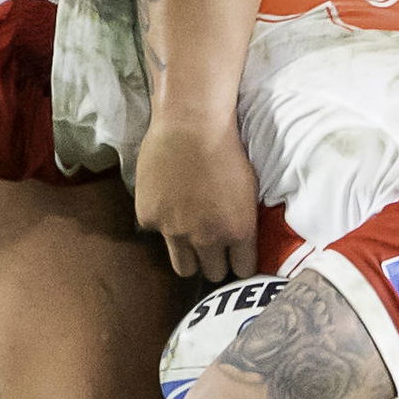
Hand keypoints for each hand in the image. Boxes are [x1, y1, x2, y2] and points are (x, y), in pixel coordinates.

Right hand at [135, 117, 258, 279]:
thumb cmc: (228, 149)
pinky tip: (167, 198)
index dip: (241, 263)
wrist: (191, 125)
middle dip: (215, 262)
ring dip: (189, 256)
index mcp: (238, 231)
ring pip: (183, 267)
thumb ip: (242, 222)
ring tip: (190, 236)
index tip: (238, 257)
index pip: (243, 270)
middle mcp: (207, 238)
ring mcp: (174, 231)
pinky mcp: (149, 218)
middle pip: (213, 273)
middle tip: (213, 247)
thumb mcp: (249, 190)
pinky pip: (157, 232)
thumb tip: (239, 239)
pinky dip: (162, 221)